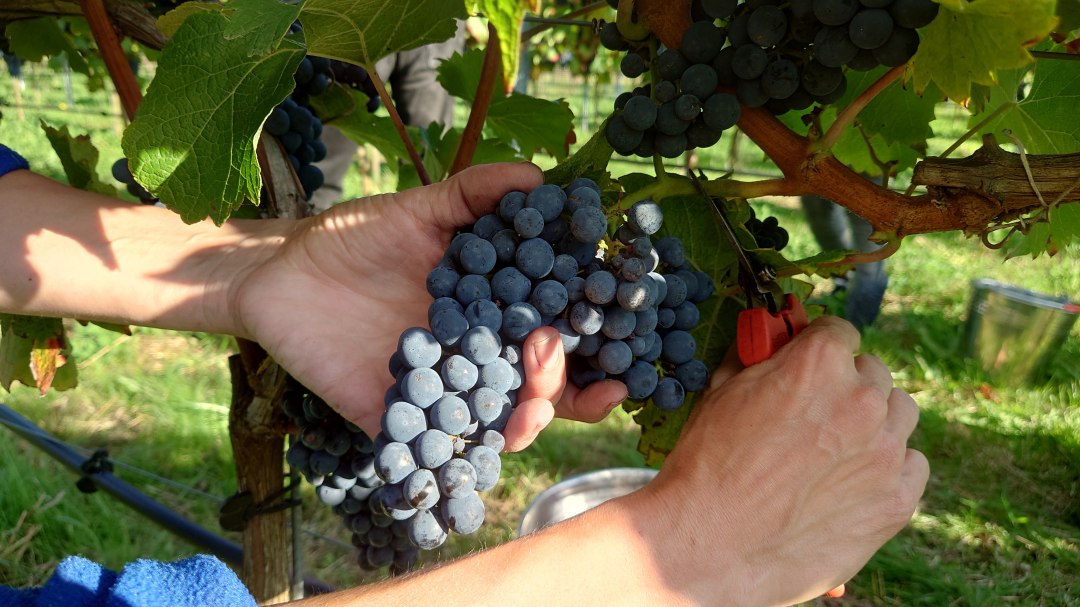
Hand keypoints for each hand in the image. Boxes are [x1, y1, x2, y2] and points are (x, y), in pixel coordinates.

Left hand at [231, 163, 624, 445]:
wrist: (279, 270)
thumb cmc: (353, 237)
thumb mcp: (418, 209)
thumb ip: (474, 195)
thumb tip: (542, 177)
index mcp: (494, 314)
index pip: (556, 340)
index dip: (596, 353)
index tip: (623, 354)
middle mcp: (477, 358)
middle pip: (537, 392)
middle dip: (559, 387)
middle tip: (546, 356)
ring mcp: (439, 393)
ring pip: (498, 426)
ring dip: (524, 423)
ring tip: (526, 405)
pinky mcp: (396, 420)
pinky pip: (433, 452)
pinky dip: (456, 459)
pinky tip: (473, 445)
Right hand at [635, 316, 927, 605]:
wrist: (710, 542)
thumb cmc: (708, 464)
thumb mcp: (723, 391)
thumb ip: (758, 356)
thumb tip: (771, 338)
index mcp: (819, 362)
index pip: (839, 332)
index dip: (817, 347)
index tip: (808, 365)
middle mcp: (862, 399)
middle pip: (872, 373)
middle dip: (845, 385)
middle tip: (813, 414)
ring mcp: (885, 451)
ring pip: (898, 414)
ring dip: (873, 422)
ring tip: (835, 449)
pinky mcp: (896, 499)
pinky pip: (912, 465)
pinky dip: (888, 468)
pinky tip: (852, 481)